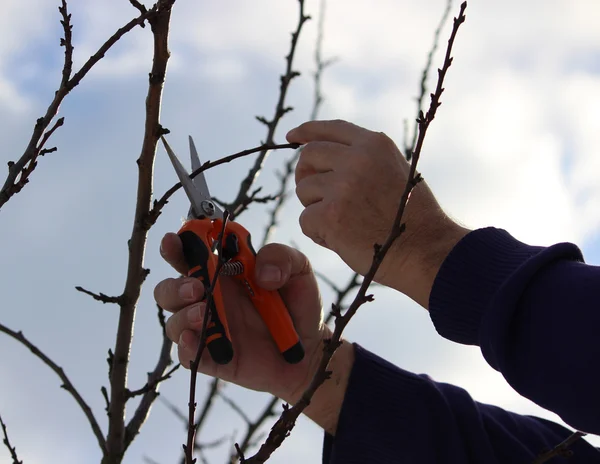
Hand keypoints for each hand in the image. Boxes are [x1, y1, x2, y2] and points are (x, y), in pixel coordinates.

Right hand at [154, 233, 326, 401]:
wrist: (310, 350)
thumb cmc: (299, 306)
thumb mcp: (299, 271)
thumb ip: (282, 257)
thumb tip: (260, 271)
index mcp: (222, 272)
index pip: (188, 255)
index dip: (176, 246)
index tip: (174, 240)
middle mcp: (209, 299)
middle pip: (169, 289)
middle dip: (174, 286)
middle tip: (197, 287)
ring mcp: (209, 329)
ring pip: (174, 321)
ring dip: (182, 315)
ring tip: (203, 313)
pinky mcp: (213, 358)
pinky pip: (187, 355)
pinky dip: (186, 348)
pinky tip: (196, 341)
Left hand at [287, 119, 468, 307]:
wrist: (425, 252)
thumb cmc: (412, 219)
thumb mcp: (396, 171)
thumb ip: (365, 159)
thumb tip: (327, 157)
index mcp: (374, 145)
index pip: (331, 129)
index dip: (307, 131)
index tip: (293, 137)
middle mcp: (357, 159)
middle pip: (308, 156)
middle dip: (306, 175)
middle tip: (316, 196)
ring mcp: (342, 186)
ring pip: (304, 190)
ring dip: (315, 208)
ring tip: (342, 224)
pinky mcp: (331, 215)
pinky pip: (305, 220)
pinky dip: (318, 233)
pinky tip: (341, 240)